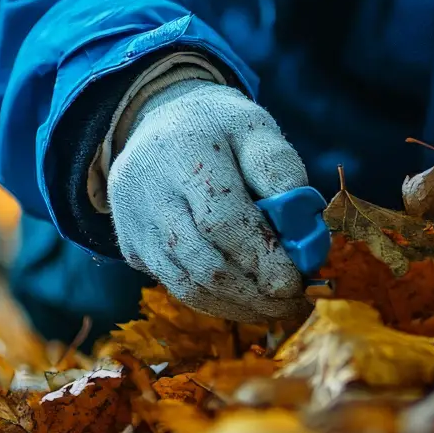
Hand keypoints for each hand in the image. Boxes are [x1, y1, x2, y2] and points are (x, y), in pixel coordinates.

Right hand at [108, 80, 311, 322]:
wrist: (158, 125)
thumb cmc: (219, 130)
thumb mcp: (256, 130)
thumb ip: (281, 171)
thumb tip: (303, 229)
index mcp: (184, 153)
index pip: (221, 221)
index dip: (260, 258)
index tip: (294, 282)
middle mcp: (149, 191)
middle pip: (202, 261)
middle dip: (253, 293)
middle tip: (293, 303)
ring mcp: (134, 223)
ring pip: (186, 284)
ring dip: (235, 306)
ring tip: (274, 307)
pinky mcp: (130, 246)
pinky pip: (174, 285)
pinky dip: (213, 300)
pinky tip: (245, 299)